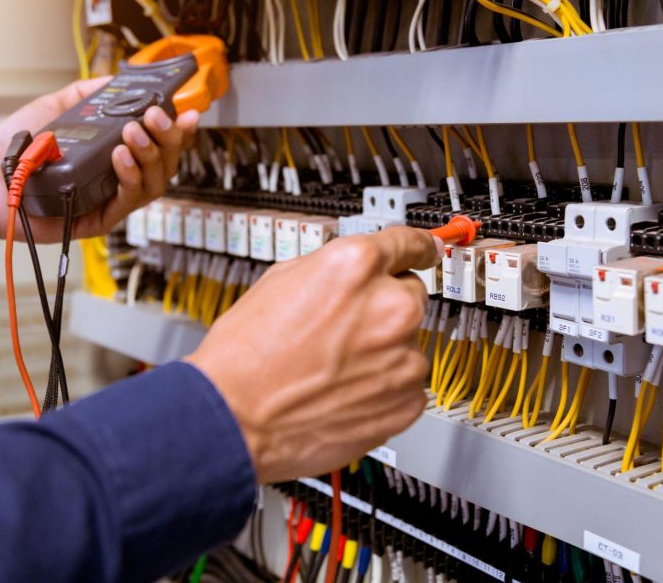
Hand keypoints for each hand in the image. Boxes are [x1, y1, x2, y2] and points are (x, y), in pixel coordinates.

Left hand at [0, 78, 198, 241]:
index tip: (187, 111)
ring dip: (150, 155)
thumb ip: (87, 92)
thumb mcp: (56, 107)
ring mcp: (112, 199)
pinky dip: (129, 177)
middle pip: (166, 163)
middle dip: (168, 138)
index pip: (160, 142)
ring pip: (154, 183)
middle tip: (155, 117)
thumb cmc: (17, 149)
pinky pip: (128, 201)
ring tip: (133, 133)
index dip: (179, 129)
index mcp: (116, 151)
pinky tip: (120, 156)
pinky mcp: (100, 218)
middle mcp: (119, 177)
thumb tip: (116, 79)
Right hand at [186, 226, 438, 483]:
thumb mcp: (280, 280)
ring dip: (382, 351)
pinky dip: (383, 387)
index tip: (427, 249)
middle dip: (381, 308)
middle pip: (409, 295)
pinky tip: (343, 391)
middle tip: (340, 331)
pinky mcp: (407, 402)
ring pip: (406, 343)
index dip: (417, 247)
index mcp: (356, 267)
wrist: (235, 419)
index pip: (408, 243)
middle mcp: (389, 308)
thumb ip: (333, 268)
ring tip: (333, 368)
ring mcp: (403, 358)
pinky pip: (406, 384)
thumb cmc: (245, 356)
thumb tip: (358, 271)